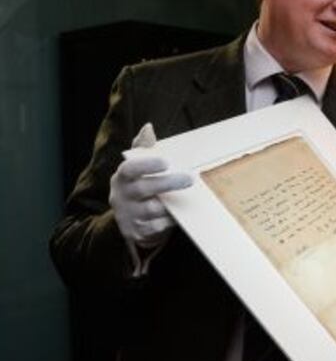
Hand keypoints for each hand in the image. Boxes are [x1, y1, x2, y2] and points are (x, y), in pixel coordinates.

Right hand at [109, 123, 191, 256]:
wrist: (129, 222)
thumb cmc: (138, 186)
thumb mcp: (136, 169)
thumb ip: (142, 148)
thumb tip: (148, 127)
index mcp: (121, 178)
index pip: (129, 169)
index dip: (147, 165)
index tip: (166, 162)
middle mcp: (121, 197)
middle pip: (145, 189)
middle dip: (169, 183)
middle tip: (190, 178)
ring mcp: (129, 216)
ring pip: (153, 210)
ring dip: (173, 203)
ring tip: (188, 196)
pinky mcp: (139, 232)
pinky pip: (159, 227)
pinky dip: (171, 221)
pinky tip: (181, 214)